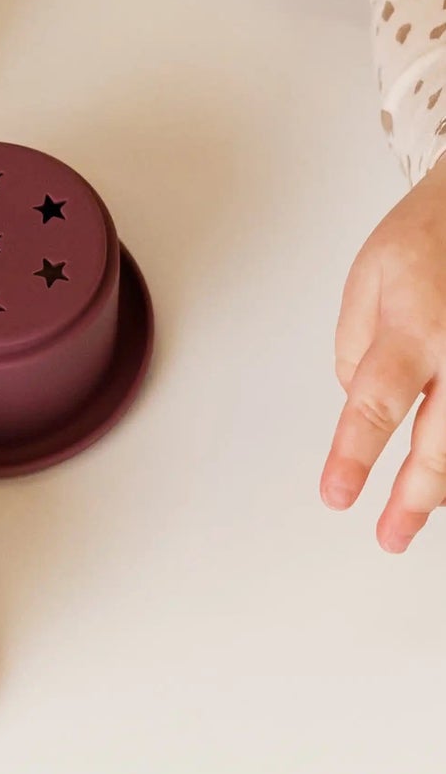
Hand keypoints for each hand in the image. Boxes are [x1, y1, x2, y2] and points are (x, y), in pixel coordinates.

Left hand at [320, 157, 445, 550]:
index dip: (355, 455)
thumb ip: (356, 345)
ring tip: (415, 517)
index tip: (338, 495)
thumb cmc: (428, 238)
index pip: (375, 403)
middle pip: (443, 441)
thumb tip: (357, 400)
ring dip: (445, 485)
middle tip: (388, 535)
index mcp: (413, 325)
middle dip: (414, 497)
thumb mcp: (367, 278)